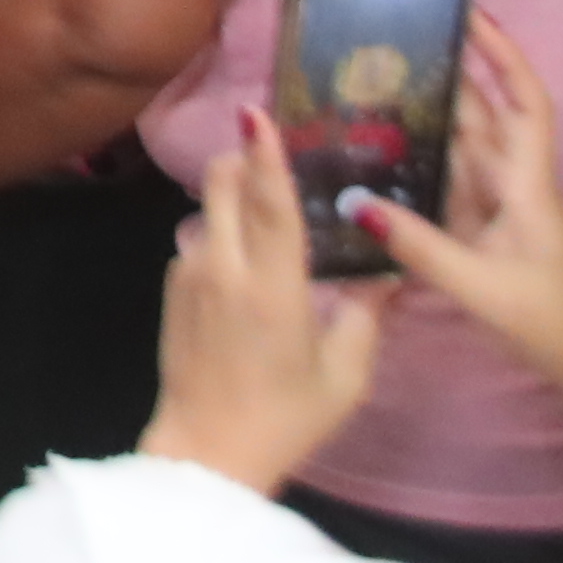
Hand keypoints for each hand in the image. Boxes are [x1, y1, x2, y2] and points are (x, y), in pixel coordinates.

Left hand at [137, 113, 385, 498]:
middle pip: (223, 184)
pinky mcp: (172, 288)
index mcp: (271, 286)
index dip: (265, 154)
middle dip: (244, 158)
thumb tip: (390, 269)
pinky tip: (247, 262)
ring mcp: (189, 274)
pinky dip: (221, 234)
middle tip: (276, 152)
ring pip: (207, 209)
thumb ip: (366, 315)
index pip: (268, 203)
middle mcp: (223, 267)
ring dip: (233, 198)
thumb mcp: (345, 375)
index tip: (258, 110)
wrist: (207, 451)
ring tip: (269, 211)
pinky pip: (198, 240)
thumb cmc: (286, 417)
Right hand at [361, 21, 562, 435]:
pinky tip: (379, 148)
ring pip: (465, 145)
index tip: (472, 13)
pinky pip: (449, 179)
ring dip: (430, 112)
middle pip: (487, 114)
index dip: (505, 56)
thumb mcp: (481, 289)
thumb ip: (419, 248)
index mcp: (528, 187)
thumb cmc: (547, 322)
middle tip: (393, 39)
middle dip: (452, 72)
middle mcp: (514, 185)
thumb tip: (354, 202)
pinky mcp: (483, 230)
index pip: (526, 105)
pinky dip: (420, 157)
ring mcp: (499, 208)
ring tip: (374, 80)